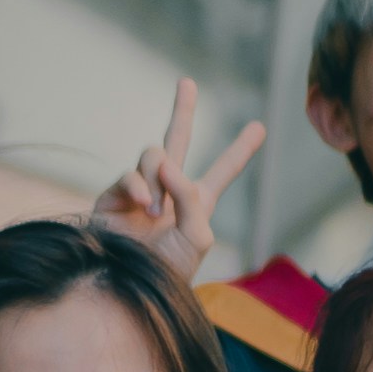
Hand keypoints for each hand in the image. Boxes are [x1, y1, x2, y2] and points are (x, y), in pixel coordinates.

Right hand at [91, 78, 268, 278]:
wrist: (128, 289)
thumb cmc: (168, 271)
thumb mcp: (197, 237)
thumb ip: (191, 197)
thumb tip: (166, 165)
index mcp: (197, 203)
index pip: (223, 171)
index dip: (240, 151)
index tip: (259, 127)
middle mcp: (168, 191)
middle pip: (178, 140)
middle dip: (182, 111)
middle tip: (187, 82)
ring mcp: (139, 192)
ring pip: (154, 154)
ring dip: (159, 178)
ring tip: (157, 211)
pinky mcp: (113, 197)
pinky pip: (130, 175)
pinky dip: (139, 187)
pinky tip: (145, 206)